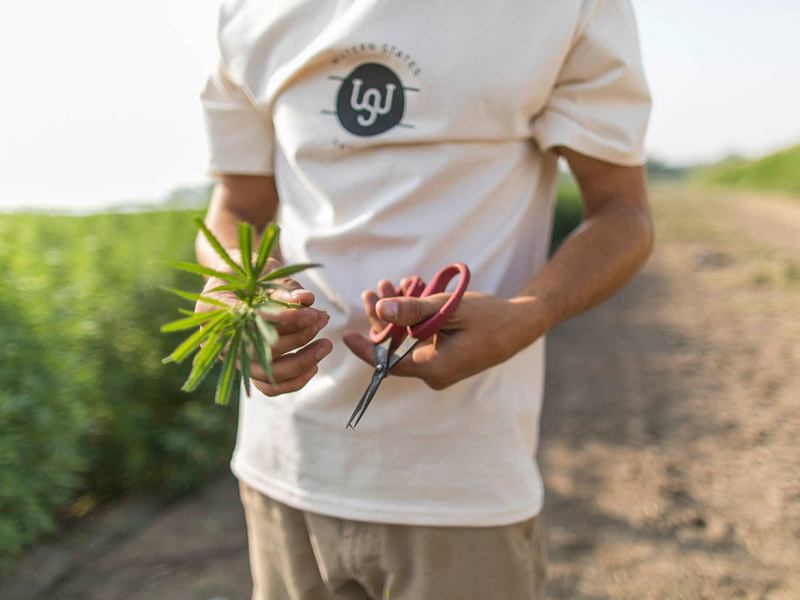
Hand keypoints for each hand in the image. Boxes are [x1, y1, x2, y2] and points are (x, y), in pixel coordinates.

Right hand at [196, 256, 331, 395]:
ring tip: (326, 344)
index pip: (251, 321)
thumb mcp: (267, 272)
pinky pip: (270, 387)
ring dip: (302, 360)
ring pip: (269, 373)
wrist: (244, 283)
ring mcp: (235, 358)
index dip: (283, 319)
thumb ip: (285, 288)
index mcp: (214, 309)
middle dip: (298, 336)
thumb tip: (307, 299)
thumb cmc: (254, 274)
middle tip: (321, 318)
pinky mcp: (251, 369)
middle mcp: (221, 339)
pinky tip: (315, 365)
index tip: (310, 312)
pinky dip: (295, 381)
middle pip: (262, 350)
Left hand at [342, 280, 540, 389]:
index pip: (389, 364)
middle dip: (384, 317)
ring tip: (392, 285)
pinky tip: (411, 294)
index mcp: (434, 368)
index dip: (366, 349)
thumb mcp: (448, 308)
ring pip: (406, 342)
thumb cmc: (488, 316)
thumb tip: (381, 308)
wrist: (519, 326)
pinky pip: (419, 342)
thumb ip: (414, 309)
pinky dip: (413, 320)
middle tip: (376, 289)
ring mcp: (439, 369)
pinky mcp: (443, 361)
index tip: (347, 336)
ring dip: (399, 314)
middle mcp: (434, 374)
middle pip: (395, 348)